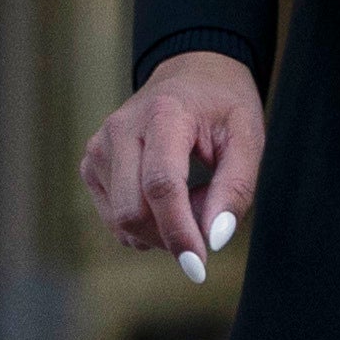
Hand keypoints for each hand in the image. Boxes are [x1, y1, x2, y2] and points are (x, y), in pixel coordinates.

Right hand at [81, 52, 263, 279]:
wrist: (190, 73)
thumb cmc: (223, 105)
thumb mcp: (247, 136)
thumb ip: (236, 187)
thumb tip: (214, 239)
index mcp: (163, 114)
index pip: (161, 185)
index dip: (179, 231)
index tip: (199, 266)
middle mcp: (121, 129)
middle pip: (133, 211)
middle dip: (171, 236)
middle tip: (207, 221)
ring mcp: (99, 147)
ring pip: (121, 221)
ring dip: (160, 231)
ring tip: (192, 199)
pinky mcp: (91, 164)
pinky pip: (115, 219)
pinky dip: (144, 225)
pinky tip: (166, 201)